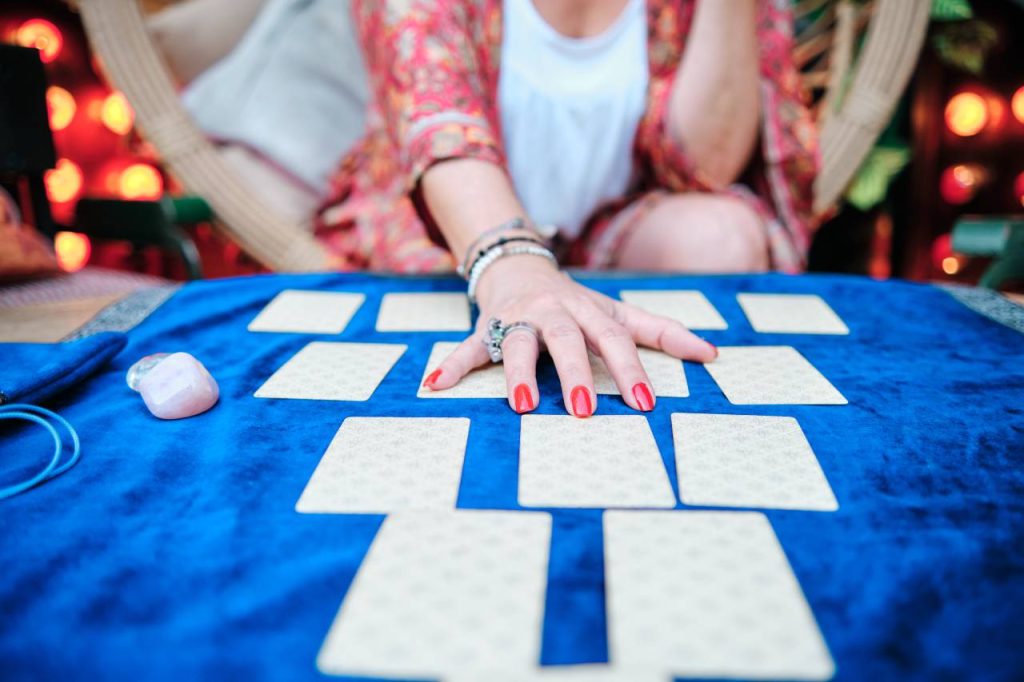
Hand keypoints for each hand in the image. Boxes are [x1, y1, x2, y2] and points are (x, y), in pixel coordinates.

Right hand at [423, 255, 718, 415]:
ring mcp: (517, 320)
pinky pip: (466, 348)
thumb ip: (662, 332)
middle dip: (576, 373)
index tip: (645, 403)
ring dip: (518, 374)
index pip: (614, 338)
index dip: (630, 368)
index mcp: (588, 310)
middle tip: (586, 410)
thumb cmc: (576, 303)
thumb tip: (714, 354)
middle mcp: (553, 313)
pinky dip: (451, 366)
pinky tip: (435, 385)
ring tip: (523, 406)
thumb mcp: (618, 311)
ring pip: (516, 344)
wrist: (519, 268)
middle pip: (566, 341)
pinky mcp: (485, 329)